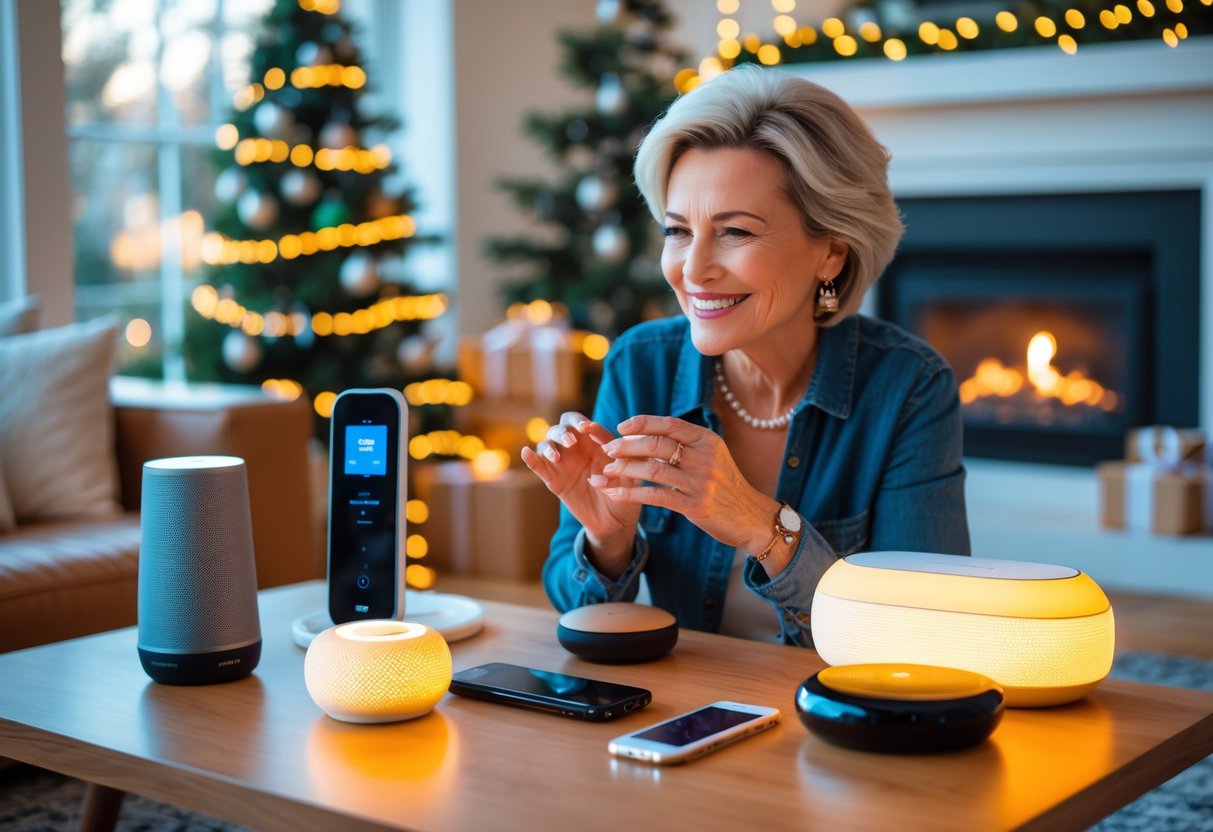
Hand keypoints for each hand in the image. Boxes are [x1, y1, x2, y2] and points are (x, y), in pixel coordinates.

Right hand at [521, 411, 642, 573]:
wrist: (615, 523)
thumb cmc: (627, 495)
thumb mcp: (631, 476)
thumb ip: (623, 459)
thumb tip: (609, 445)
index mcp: (595, 443)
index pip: (582, 424)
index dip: (581, 422)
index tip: (587, 428)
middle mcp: (577, 450)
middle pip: (561, 428)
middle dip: (564, 431)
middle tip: (571, 441)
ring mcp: (563, 465)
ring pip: (547, 444)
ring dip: (549, 446)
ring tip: (557, 456)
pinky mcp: (554, 481)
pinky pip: (539, 466)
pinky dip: (531, 458)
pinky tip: (526, 453)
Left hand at [590, 415, 775, 555]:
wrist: (750, 517)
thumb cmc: (724, 485)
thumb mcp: (711, 457)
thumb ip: (685, 445)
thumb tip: (647, 433)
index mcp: (707, 440)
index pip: (669, 424)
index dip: (643, 423)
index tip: (621, 427)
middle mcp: (705, 457)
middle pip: (656, 444)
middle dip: (627, 446)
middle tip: (608, 450)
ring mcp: (700, 482)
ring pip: (652, 469)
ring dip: (624, 469)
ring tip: (607, 471)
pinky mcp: (695, 505)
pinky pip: (655, 496)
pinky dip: (630, 492)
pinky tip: (614, 492)